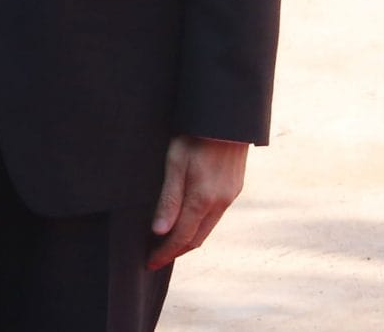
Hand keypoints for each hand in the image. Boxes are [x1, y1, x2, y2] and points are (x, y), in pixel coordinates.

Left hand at [148, 136, 248, 268]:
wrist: (227, 120)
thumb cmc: (194, 137)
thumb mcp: (174, 163)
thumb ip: (169, 199)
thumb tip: (159, 232)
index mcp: (203, 200)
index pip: (182, 237)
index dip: (165, 253)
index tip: (149, 263)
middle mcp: (220, 203)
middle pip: (196, 238)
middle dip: (176, 252)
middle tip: (155, 259)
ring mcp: (229, 197)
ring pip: (207, 228)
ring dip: (188, 240)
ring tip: (168, 246)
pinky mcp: (233, 189)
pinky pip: (215, 217)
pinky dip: (199, 226)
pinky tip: (188, 223)